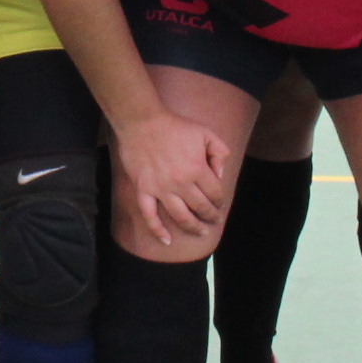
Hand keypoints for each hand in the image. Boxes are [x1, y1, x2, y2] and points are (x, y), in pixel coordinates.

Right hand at [114, 108, 232, 246]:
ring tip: (201, 232)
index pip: (215, 193)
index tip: (219, 202)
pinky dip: (158, 230)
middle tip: (214, 219)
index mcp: (198, 169)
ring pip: (181, 216)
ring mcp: (161, 189)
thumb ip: (219, 153)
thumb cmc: (175, 126)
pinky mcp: (144, 190)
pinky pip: (150, 215)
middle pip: (201, 207)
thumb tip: (220, 175)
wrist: (141, 122)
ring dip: (193, 227)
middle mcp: (181, 183)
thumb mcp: (206, 133)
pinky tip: (167, 240)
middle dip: (211, 216)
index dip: (220, 200)